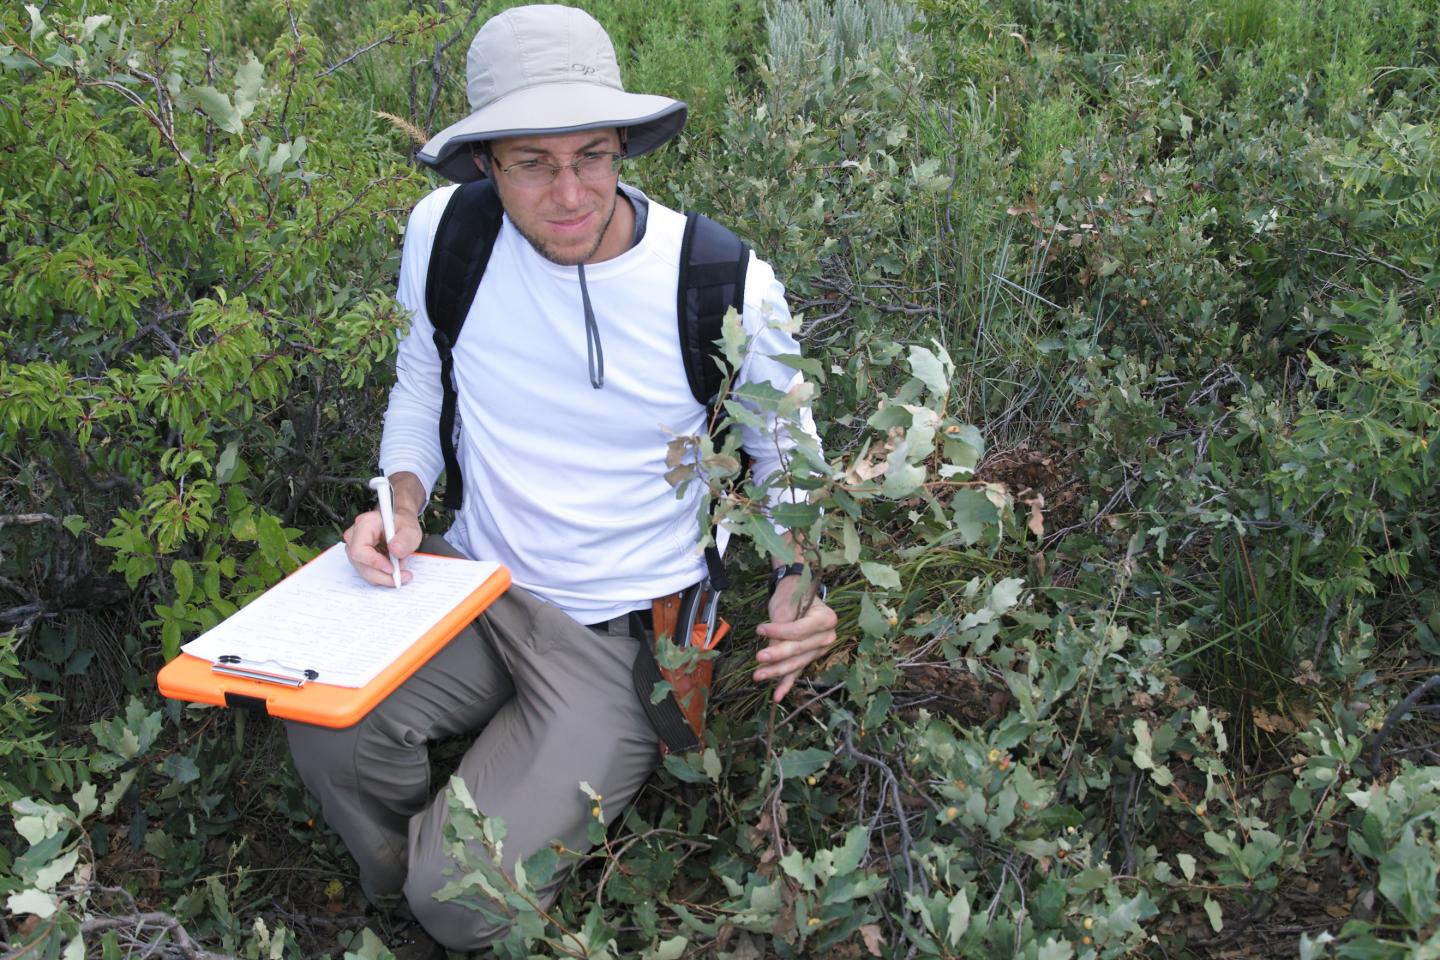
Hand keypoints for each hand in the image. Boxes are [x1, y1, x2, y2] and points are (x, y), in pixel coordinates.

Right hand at [342, 472, 424, 586]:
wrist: (400, 525)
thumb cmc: (402, 524)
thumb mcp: (410, 530)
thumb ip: (405, 539)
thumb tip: (395, 551)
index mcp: (365, 524)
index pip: (359, 549)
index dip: (374, 562)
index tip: (391, 568)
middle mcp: (355, 536)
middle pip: (360, 563)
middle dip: (382, 574)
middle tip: (402, 575)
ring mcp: (355, 547)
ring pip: (364, 571)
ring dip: (384, 576)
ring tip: (400, 568)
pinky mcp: (359, 557)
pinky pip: (367, 572)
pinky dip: (382, 575)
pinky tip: (394, 570)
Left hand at [753, 576, 837, 701]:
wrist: (798, 594)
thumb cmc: (793, 596)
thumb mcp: (787, 605)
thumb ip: (781, 627)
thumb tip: (771, 649)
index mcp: (826, 619)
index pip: (800, 630)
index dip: (780, 632)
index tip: (759, 629)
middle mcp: (827, 636)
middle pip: (799, 649)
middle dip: (778, 655)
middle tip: (759, 657)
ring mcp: (819, 649)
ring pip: (796, 663)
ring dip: (777, 671)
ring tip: (758, 676)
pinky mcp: (809, 658)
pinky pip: (797, 671)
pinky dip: (786, 683)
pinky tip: (777, 696)